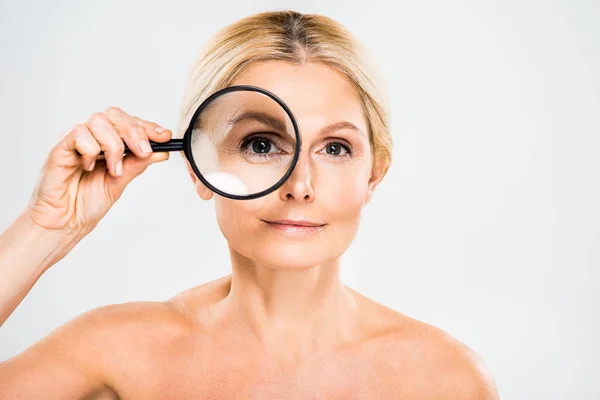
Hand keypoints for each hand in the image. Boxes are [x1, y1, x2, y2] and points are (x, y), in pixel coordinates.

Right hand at [25, 107, 170, 237]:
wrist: (66, 221)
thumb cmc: (87, 202)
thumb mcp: (121, 181)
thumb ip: (138, 164)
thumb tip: (162, 151)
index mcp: (108, 142)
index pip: (129, 122)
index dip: (148, 126)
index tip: (165, 136)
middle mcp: (92, 136)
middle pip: (115, 115)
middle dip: (135, 132)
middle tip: (144, 152)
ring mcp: (76, 140)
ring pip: (99, 121)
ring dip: (114, 145)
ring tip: (114, 170)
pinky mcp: (60, 146)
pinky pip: (79, 133)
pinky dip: (90, 150)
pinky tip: (88, 167)